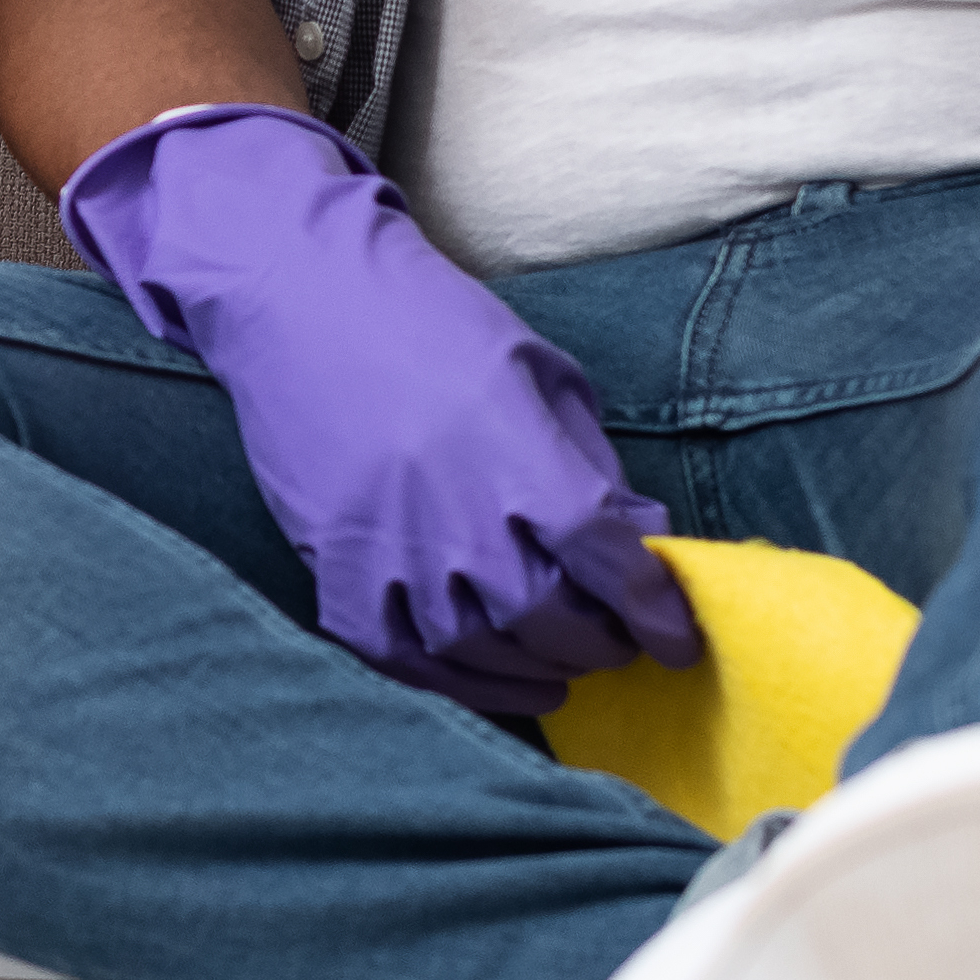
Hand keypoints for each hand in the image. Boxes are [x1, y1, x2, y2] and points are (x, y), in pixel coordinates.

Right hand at [60, 101, 697, 714]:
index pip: (612, 566)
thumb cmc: (431, 321)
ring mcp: (391, 551)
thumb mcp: (540, 371)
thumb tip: (642, 535)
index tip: (677, 641)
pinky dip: (448, 680)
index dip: (656, 616)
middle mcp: (460, 520)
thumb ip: (593, 462)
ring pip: (477, 652)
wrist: (301, 299)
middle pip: (550, 622)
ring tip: (558, 666)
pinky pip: (397, 656)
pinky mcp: (334, 568)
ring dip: (532, 671)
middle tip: (614, 641)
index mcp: (523, 461)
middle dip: (598, 644)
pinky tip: (480, 673)